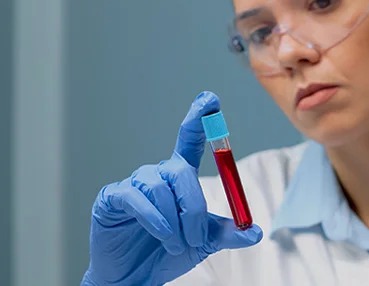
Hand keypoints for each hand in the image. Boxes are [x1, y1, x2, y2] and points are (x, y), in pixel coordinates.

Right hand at [82, 91, 262, 285]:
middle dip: (194, 204)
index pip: (190, 140)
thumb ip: (227, 233)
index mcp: (179, 178)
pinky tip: (163, 236)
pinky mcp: (113, 198)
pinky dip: (155, 219)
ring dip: (174, 220)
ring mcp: (134, 185)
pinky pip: (137, 199)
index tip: (211, 100)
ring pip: (160, 187)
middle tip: (197, 236)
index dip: (199, 119)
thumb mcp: (204, 242)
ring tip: (176, 244)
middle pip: (180, 169)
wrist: (137, 278)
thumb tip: (255, 231)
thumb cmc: (168, 254)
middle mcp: (157, 175)